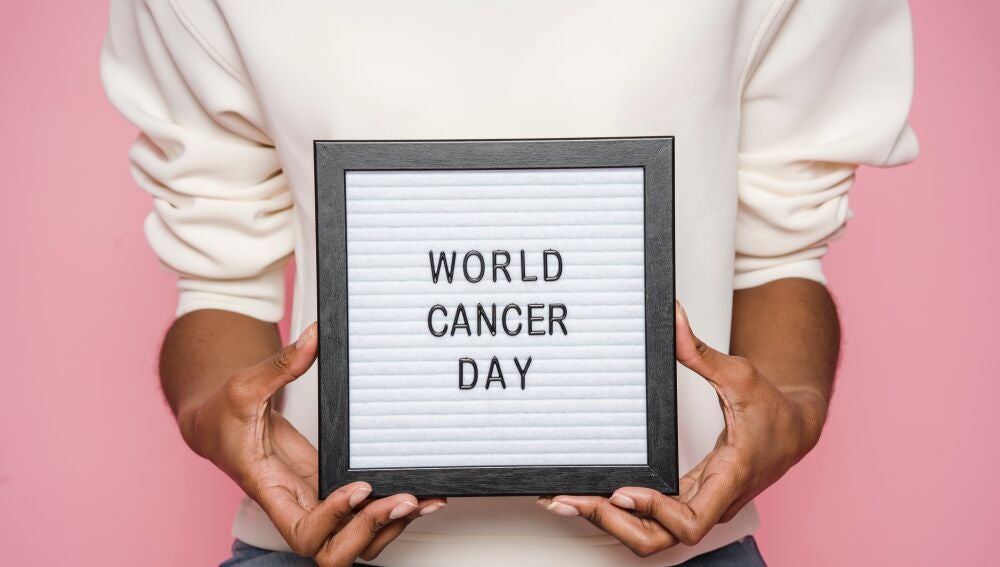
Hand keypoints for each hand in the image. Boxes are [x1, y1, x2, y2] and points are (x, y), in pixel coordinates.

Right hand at [180, 322, 446, 565]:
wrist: (217, 424)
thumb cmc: (222, 415)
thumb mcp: (244, 386)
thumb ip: (280, 364)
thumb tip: (315, 338)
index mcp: (271, 490)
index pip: (305, 531)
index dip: (335, 519)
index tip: (358, 486)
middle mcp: (296, 505)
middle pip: (335, 550)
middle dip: (371, 530)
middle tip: (403, 498)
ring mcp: (316, 500)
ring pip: (354, 542)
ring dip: (389, 528)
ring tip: (423, 500)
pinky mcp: (329, 488)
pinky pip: (362, 514)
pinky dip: (391, 512)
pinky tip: (421, 495)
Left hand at [537, 302, 827, 556]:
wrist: (794, 430)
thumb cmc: (773, 409)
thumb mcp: (740, 374)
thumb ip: (700, 351)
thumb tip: (672, 317)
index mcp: (728, 478)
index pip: (690, 522)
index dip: (654, 513)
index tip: (624, 490)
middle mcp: (712, 501)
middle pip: (660, 538)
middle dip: (614, 524)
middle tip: (572, 499)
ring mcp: (699, 503)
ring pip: (651, 534)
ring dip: (608, 522)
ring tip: (565, 500)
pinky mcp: (688, 498)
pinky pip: (651, 518)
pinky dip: (619, 512)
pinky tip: (588, 497)